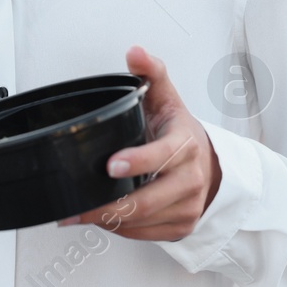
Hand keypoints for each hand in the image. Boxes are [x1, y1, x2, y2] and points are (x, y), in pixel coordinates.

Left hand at [57, 45, 220, 241]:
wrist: (209, 166)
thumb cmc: (178, 132)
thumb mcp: (166, 98)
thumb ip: (150, 72)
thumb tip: (134, 51)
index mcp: (187, 144)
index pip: (163, 156)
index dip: (138, 162)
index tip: (111, 164)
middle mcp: (190, 179)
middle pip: (148, 200)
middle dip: (109, 205)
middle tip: (76, 206)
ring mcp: (188, 207)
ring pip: (142, 221)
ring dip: (107, 220)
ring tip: (77, 213)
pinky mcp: (180, 227)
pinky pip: (144, 235)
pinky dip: (119, 229)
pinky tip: (101, 219)